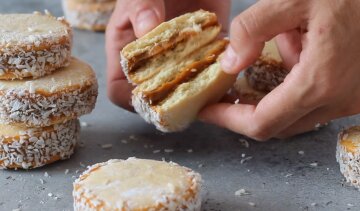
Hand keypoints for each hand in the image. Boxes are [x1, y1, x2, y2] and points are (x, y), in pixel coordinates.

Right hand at [106, 0, 230, 110]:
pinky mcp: (204, 49)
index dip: (133, 101)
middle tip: (190, 99)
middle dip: (171, 103)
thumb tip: (147, 30)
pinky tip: (228, 80)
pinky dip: (219, 79)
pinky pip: (210, 72)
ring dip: (198, 94)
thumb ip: (140, 6)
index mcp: (127, 50)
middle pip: (155, 98)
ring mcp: (179, 57)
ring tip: (213, 92)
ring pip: (185, 90)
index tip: (155, 98)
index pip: (119, 90)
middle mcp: (152, 60)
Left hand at [199, 0, 359, 139]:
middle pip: (277, 124)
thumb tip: (229, 62)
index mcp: (319, 82)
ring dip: (274, 89)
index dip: (228, 120)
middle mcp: (338, 100)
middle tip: (225, 90)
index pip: (261, 123)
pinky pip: (316, 98)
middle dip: (246, 109)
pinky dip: (296, 82)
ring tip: (274, 48)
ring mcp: (351, 100)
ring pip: (296, 112)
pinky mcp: (357, 92)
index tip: (207, 110)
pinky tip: (300, 46)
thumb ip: (255, 28)